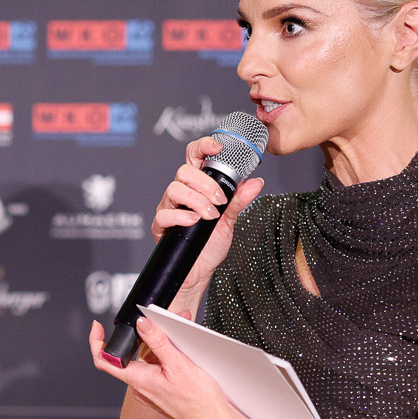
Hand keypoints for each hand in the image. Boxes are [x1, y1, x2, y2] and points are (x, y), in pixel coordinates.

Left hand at [88, 316, 239, 418]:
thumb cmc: (200, 402)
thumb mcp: (179, 365)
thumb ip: (158, 343)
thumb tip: (142, 325)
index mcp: (138, 380)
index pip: (104, 360)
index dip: (97, 342)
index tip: (98, 327)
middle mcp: (141, 387)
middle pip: (133, 354)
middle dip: (147, 334)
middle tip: (161, 320)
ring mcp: (152, 389)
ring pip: (149, 360)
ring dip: (162, 344)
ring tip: (180, 333)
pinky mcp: (163, 391)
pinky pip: (159, 368)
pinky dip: (169, 356)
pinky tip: (183, 351)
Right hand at [154, 138, 264, 315]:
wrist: (199, 272)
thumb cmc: (210, 245)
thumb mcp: (230, 220)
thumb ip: (239, 200)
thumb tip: (256, 182)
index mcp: (197, 186)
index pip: (195, 157)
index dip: (203, 146)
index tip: (217, 148)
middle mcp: (181, 193)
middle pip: (184, 171)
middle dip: (205, 183)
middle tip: (220, 200)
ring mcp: (169, 207)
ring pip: (175, 188)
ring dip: (197, 200)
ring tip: (211, 215)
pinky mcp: (161, 225)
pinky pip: (165, 213)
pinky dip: (182, 215)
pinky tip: (195, 222)